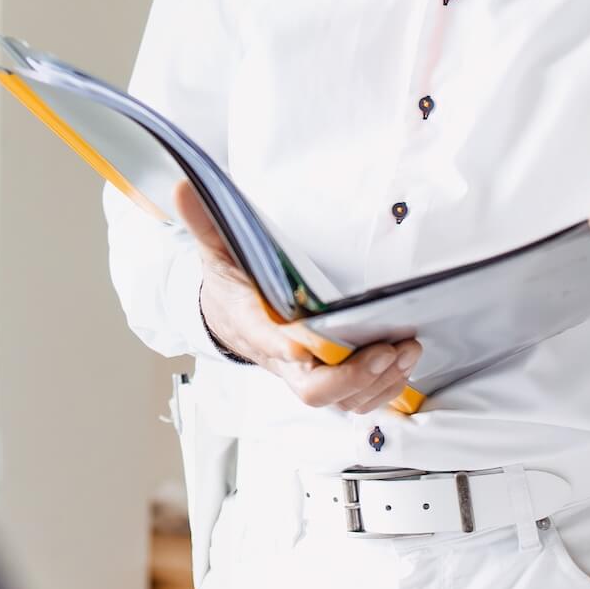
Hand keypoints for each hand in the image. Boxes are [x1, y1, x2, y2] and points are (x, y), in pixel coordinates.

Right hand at [173, 181, 420, 413]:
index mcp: (254, 325)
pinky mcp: (325, 380)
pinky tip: (402, 364)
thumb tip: (183, 188)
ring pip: (342, 400)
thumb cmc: (230, 285)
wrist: (226, 319)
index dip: (292, 347)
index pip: (271, 343)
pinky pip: (355, 400)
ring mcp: (305, 374)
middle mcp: (282, 358)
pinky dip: (383, 390)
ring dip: (379, 382)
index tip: (310, 339)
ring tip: (406, 350)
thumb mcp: (216, 250)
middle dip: (353, 376)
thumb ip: (206, 222)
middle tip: (386, 348)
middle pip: (314, 389)